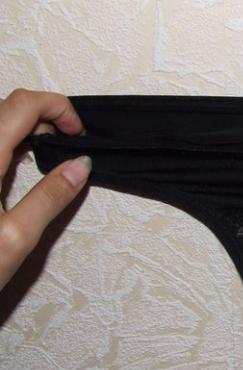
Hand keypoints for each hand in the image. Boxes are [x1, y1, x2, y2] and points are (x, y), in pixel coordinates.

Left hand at [0, 89, 91, 290]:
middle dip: (46, 115)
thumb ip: (50, 197)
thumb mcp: (16, 238)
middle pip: (8, 107)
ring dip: (26, 126)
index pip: (23, 105)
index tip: (78, 133)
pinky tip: (19, 160)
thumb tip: (80, 165)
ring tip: (49, 152)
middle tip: (69, 144)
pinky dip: (9, 139)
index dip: (59, 108)